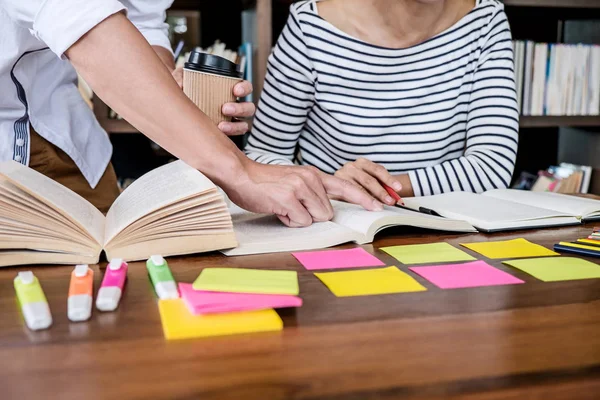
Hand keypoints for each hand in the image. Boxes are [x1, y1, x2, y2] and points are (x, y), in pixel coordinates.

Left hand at [172, 67, 254, 135]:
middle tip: (225, 108)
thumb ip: (180, 78)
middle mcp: (234, 104)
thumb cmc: (184, 87)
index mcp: (229, 89)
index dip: (245, 88)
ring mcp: (231, 120)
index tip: (235, 90)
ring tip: (221, 126)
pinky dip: (228, 136)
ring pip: (244, 124)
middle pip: (248, 108)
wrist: (175, 104)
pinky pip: (233, 137)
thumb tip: (180, 84)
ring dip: (235, 126)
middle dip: (240, 109)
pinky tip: (217, 134)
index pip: (245, 87)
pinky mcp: (224, 132)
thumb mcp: (181, 78)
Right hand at [224, 162, 382, 226]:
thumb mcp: (294, 181)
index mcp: (314, 174)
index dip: (363, 198)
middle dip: (310, 215)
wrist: (241, 174)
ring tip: (283, 206)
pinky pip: (300, 221)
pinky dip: (288, 221)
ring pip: (316, 218)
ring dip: (299, 218)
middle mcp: (311, 178)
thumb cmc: (265, 183)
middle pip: (328, 213)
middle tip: (290, 205)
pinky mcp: (289, 198)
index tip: (378, 206)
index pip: (345, 186)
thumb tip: (326, 211)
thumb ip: (312, 193)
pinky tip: (277, 208)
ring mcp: (300, 187)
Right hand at [334, 158, 401, 205]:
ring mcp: (341, 175)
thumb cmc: (356, 184)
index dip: (389, 179)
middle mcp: (350, 166)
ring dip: (370, 199)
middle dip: (381, 192)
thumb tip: (394, 197)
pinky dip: (357, 201)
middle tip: (390, 201)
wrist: (332, 185)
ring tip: (379, 207)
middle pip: (369, 180)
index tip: (398, 188)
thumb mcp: (368, 181)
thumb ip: (379, 186)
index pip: (378, 169)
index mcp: (362, 162)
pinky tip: (364, 206)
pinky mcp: (334, 186)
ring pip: (358, 189)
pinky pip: (347, 195)